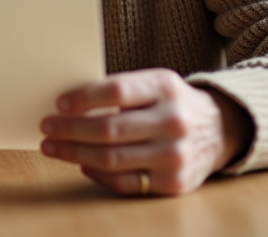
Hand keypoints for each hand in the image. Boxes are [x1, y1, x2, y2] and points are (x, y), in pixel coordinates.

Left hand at [39, 68, 252, 195]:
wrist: (219, 130)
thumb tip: (68, 104)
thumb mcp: (156, 84)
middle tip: (47, 127)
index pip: (118, 91)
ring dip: (74, 153)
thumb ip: (121, 91)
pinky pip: (124, 182)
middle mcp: (174, 121)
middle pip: (109, 129)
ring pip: (111, 159)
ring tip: (53, 146)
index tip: (59, 104)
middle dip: (70, 129)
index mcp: (166, 88)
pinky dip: (96, 173)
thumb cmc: (172, 103)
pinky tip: (81, 163)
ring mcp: (175, 156)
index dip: (84, 98)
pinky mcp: (173, 184)